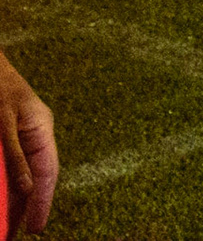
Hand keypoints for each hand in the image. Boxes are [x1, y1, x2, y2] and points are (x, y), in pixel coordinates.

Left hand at [0, 48, 56, 234]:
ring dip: (11, 195)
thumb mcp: (3, 122)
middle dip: (25, 205)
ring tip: (5, 221)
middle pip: (34, 176)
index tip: (37, 228)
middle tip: (15, 232)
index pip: (48, 172)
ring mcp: (18, 134)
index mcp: (41, 128)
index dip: (43, 202)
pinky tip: (0, 195)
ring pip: (19, 171)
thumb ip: (16, 155)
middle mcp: (33, 134)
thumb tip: (29, 188)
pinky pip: (7, 163)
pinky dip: (4, 181)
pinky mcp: (5, 134)